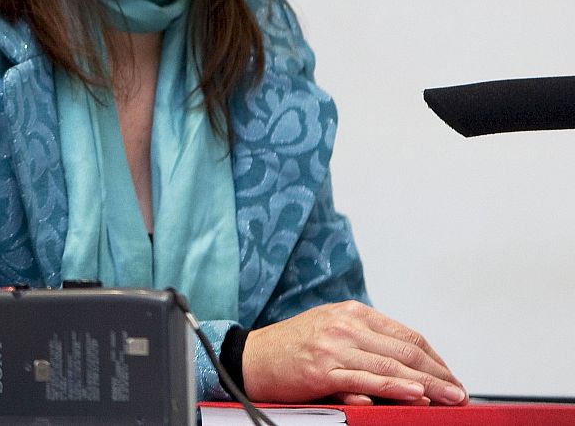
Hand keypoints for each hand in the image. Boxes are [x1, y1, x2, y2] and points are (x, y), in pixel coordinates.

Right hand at [242, 301, 466, 406]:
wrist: (249, 357)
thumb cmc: (291, 348)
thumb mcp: (331, 333)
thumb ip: (366, 343)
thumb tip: (406, 366)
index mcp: (351, 312)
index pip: (406, 335)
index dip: (434, 358)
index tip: (450, 376)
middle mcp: (345, 325)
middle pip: (405, 349)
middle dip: (439, 373)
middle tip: (460, 391)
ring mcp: (334, 346)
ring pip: (391, 365)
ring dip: (427, 383)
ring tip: (449, 397)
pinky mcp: (322, 368)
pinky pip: (366, 379)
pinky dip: (394, 388)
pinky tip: (414, 394)